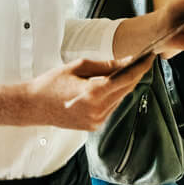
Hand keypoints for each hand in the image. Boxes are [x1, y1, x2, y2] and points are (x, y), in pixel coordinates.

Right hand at [27, 56, 153, 130]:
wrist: (33, 106)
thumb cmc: (51, 83)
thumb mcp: (78, 67)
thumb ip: (104, 66)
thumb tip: (126, 62)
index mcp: (93, 93)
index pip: (126, 79)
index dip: (140, 67)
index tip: (149, 58)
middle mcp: (98, 110)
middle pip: (126, 90)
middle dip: (134, 75)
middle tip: (140, 61)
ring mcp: (96, 121)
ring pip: (119, 99)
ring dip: (123, 86)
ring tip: (122, 72)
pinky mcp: (94, 126)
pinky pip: (110, 108)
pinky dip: (112, 96)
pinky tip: (106, 87)